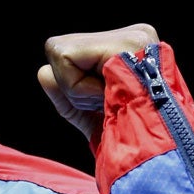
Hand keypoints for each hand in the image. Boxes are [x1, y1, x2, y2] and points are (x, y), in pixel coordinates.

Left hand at [37, 23, 158, 142]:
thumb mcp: (88, 116)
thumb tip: (42, 72)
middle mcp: (135, 37)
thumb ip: (64, 94)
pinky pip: (64, 58)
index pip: (70, 56)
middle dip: (73, 87)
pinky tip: (107, 96)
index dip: (74, 88)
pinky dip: (76, 87)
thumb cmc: (128, 142)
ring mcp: (133, 36)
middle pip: (61, 50)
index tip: (103, 106)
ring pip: (59, 52)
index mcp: (131, 51)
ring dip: (76, 89)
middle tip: (104, 105)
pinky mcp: (124, 43)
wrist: (151, 157)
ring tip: (109, 101)